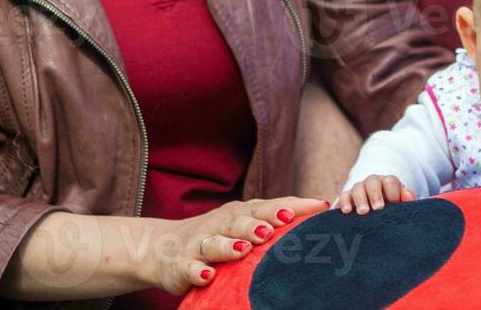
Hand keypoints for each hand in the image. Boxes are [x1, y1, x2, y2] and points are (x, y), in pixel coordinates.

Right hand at [149, 196, 327, 293]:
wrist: (161, 247)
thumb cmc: (214, 235)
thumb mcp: (242, 225)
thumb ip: (273, 221)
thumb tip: (319, 213)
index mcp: (240, 213)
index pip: (269, 206)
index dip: (293, 206)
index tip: (320, 206)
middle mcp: (221, 223)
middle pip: (241, 220)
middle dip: (260, 222)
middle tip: (279, 224)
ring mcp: (199, 243)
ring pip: (215, 242)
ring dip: (229, 245)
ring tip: (244, 248)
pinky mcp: (181, 264)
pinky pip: (190, 267)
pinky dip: (198, 271)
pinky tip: (208, 275)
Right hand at [336, 174, 414, 213]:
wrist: (378, 211)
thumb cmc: (393, 207)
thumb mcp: (401, 203)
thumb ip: (406, 199)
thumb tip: (409, 196)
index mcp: (388, 183)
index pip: (390, 181)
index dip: (392, 191)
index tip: (394, 203)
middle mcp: (373, 183)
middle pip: (372, 182)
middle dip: (375, 194)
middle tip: (378, 208)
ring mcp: (359, 188)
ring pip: (357, 188)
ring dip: (360, 199)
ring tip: (363, 212)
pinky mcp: (347, 197)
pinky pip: (344, 195)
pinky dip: (344, 202)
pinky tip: (346, 211)